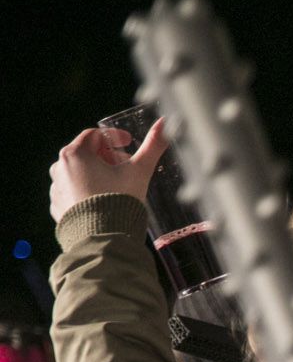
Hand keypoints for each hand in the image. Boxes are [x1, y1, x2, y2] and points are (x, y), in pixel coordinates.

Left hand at [48, 118, 167, 221]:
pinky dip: (86, 192)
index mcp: (75, 154)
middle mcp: (59, 168)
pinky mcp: (57, 207)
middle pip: (85, 153)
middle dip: (106, 157)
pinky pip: (72, 192)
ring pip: (78, 173)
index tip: (128, 143)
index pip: (94, 135)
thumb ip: (152, 146)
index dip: (114, 137)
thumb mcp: (139, 171)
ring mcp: (56, 188)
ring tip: (115, 187)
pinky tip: (103, 201)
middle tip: (125, 167)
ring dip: (96, 174)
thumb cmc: (120, 200)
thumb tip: (166, 124)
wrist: (104, 238)